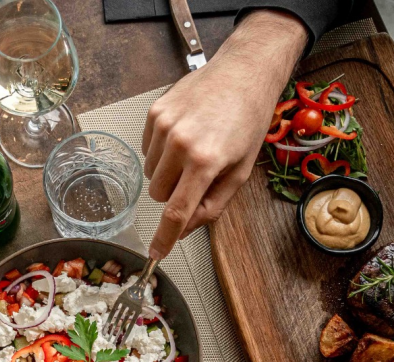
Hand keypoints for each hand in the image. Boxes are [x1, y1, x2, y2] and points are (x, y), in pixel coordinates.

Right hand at [142, 9, 306, 259]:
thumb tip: (184, 230)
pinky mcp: (154, 112)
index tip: (156, 255)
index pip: (176, 211)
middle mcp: (180, 143)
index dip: (164, 238)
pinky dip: (161, 151)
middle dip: (174, 193)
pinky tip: (183, 135)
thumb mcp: (240, 171)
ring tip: (193, 149)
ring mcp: (164, 125)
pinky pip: (147, 149)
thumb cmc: (246, 122)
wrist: (242, 74)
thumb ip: (212, 206)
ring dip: (167, 171)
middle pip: (158, 194)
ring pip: (150, 173)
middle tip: (197, 176)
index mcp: (206, 161)